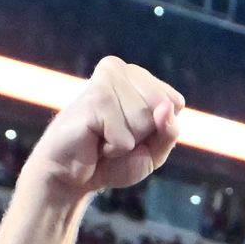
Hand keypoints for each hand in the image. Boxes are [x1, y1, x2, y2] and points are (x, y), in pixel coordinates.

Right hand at [20, 56, 185, 203]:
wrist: (69, 175)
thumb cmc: (112, 159)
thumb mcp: (153, 150)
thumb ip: (169, 130)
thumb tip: (166, 108)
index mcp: (137, 75)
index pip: (175, 102)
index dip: (159, 129)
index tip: (133, 133)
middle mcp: (120, 69)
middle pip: (161, 110)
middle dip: (143, 136)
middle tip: (114, 136)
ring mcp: (106, 81)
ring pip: (144, 123)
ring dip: (125, 143)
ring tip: (103, 138)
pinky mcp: (94, 100)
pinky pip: (125, 138)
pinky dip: (113, 149)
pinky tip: (94, 140)